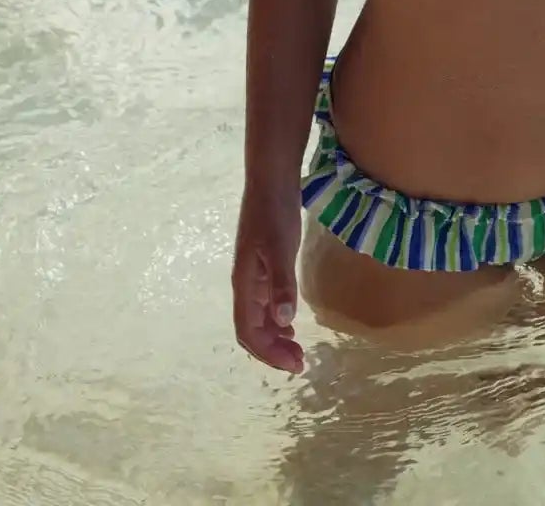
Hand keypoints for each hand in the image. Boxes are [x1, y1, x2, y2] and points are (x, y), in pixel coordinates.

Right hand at [233, 184, 303, 373]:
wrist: (272, 180)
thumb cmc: (275, 212)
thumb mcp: (281, 247)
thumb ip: (281, 284)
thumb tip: (283, 323)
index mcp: (244, 284)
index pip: (248, 331)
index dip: (268, 353)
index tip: (294, 365)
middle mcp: (246, 285)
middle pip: (252, 330)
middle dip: (272, 351)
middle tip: (300, 363)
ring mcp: (254, 276)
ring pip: (259, 319)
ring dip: (275, 338)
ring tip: (297, 350)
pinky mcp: (265, 266)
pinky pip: (266, 303)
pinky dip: (277, 320)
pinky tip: (291, 324)